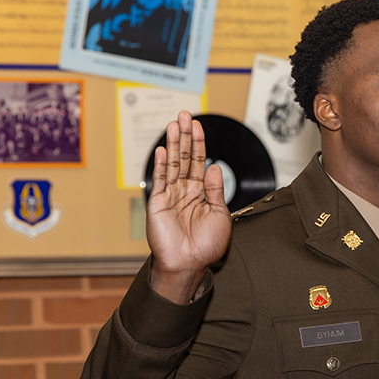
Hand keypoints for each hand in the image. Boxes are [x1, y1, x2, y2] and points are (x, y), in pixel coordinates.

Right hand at [147, 111, 231, 302]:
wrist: (190, 264)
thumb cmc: (206, 245)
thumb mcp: (220, 214)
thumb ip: (216, 190)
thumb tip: (214, 166)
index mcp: (201, 193)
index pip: (199, 162)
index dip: (199, 144)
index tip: (198, 126)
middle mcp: (185, 191)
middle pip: (185, 157)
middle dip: (186, 136)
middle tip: (185, 115)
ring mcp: (171, 195)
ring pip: (173, 164)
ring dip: (174, 143)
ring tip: (174, 123)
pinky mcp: (158, 203)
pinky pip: (161, 180)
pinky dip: (162, 164)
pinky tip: (164, 149)